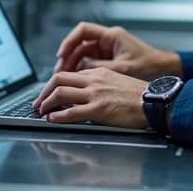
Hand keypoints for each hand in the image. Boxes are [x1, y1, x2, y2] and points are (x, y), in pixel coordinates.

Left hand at [32, 67, 148, 128]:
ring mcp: (95, 94)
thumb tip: (84, 93)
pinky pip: (71, 112)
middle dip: (44, 91)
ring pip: (61, 93)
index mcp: (99, 73)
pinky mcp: (98, 109)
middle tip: (38, 102)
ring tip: (41, 111)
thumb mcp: (117, 82)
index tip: (49, 92)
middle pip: (59, 78)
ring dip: (46, 102)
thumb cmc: (140, 96)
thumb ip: (100, 84)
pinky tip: (52, 119)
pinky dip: (58, 116)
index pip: (70, 73)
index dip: (55, 83)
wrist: (154, 101)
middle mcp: (95, 80)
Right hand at [53, 22, 181, 80]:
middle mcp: (109, 41)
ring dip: (73, 66)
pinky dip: (81, 71)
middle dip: (67, 58)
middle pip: (80, 44)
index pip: (83, 31)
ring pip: (83, 55)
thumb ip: (98, 68)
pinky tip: (76, 82)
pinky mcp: (110, 61)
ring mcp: (109, 51)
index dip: (69, 41)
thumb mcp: (122, 69)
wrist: (165, 73)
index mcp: (112, 36)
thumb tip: (76, 71)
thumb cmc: (149, 67)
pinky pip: (90, 63)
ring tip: (64, 80)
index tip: (61, 53)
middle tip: (58, 72)